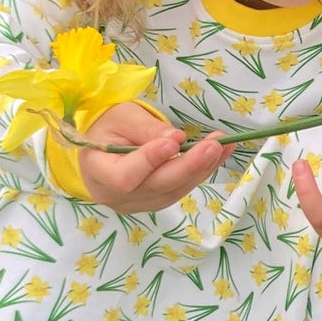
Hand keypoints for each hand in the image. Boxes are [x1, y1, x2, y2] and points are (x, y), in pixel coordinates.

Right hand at [77, 102, 229, 213]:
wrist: (103, 145)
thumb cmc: (109, 127)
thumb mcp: (123, 117)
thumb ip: (147, 128)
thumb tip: (177, 139)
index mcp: (98, 172)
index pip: (124, 176)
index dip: (150, 161)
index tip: (173, 142)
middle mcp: (116, 196)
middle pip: (156, 186)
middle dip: (188, 165)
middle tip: (214, 145)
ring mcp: (137, 203)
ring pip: (173, 190)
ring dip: (201, 169)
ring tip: (222, 146)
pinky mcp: (155, 201)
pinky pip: (180, 189)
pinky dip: (200, 171)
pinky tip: (218, 154)